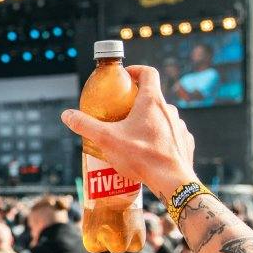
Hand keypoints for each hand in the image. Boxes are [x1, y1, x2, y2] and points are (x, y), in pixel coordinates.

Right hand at [60, 64, 197, 200]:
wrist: (172, 181)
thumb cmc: (141, 156)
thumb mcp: (106, 139)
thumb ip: (85, 125)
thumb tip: (67, 115)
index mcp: (152, 101)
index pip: (148, 73)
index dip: (136, 70)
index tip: (125, 77)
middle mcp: (169, 110)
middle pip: (153, 97)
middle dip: (136, 102)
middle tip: (121, 113)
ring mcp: (180, 127)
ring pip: (163, 117)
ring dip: (149, 121)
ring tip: (134, 136)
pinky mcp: (185, 143)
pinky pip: (172, 135)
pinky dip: (161, 138)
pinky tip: (150, 150)